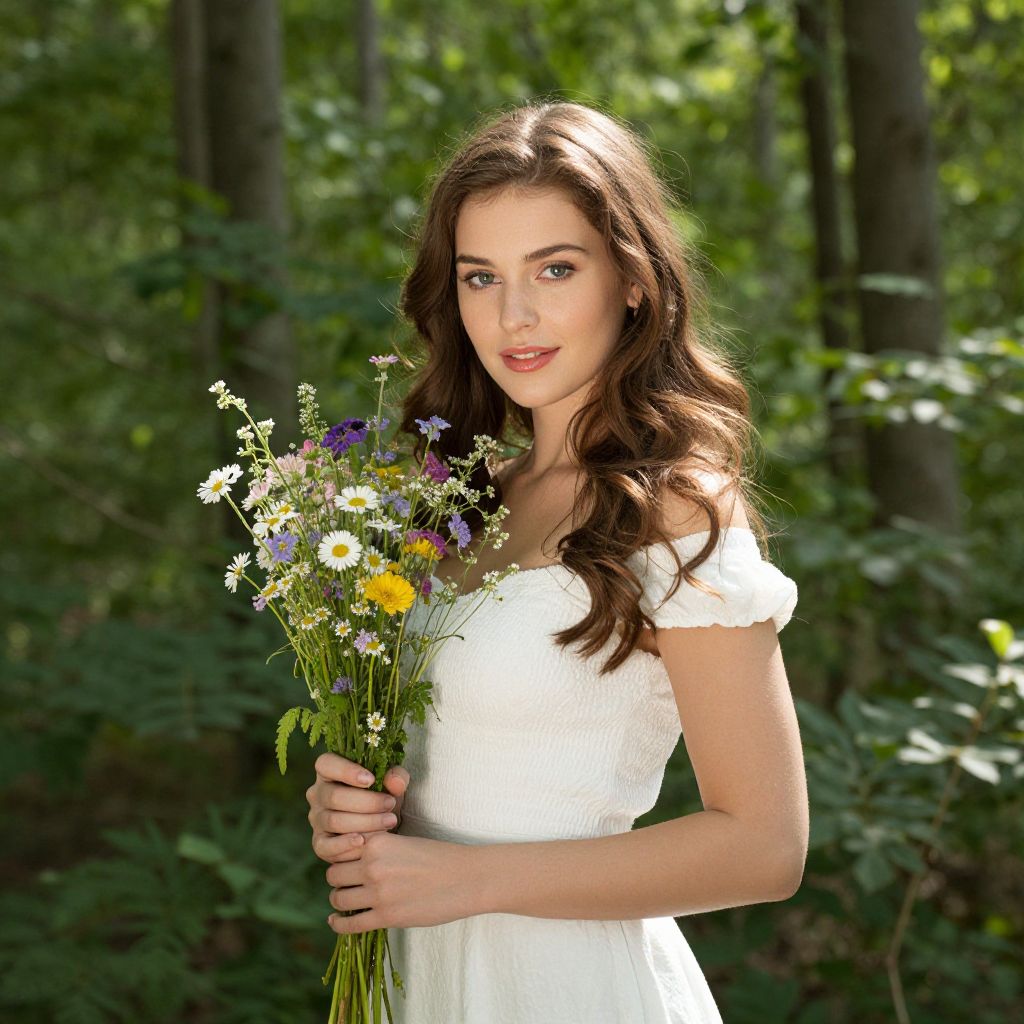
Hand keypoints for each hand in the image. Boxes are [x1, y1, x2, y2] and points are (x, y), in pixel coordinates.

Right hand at [306, 753, 411, 863]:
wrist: (382, 824)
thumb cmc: (383, 795)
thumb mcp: (393, 783)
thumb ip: (397, 777)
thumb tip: (396, 782)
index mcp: (329, 771)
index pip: (326, 764)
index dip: (346, 771)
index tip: (371, 779)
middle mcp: (318, 793)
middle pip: (333, 796)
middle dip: (366, 802)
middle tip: (390, 804)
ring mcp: (317, 819)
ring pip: (333, 820)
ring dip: (364, 822)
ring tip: (389, 822)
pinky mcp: (319, 843)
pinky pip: (325, 846)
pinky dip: (344, 845)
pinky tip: (363, 842)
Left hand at [326, 831, 478, 933]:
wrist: (467, 878)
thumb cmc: (440, 857)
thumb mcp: (404, 841)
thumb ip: (378, 849)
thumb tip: (352, 859)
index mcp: (378, 842)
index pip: (341, 849)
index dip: (342, 855)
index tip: (346, 862)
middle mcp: (373, 865)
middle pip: (333, 874)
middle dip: (338, 879)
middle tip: (346, 882)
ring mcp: (378, 893)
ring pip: (338, 898)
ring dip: (339, 899)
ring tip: (345, 900)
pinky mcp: (387, 917)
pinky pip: (350, 924)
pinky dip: (339, 924)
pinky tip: (335, 921)